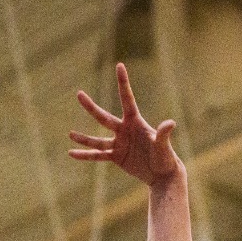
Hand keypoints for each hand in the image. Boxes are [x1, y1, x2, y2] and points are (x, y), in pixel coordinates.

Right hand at [70, 63, 182, 187]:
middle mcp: (125, 130)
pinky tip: (72, 153)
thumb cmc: (166, 158)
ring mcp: (119, 144)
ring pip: (97, 140)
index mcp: (136, 122)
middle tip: (79, 94)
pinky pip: (98, 156)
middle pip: (104, 118)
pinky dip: (85, 156)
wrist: (163, 174)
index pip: (127, 99)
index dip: (123, 83)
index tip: (119, 65)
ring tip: (70, 134)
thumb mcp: (163, 146)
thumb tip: (171, 123)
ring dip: (84, 138)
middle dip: (91, 107)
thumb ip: (163, 134)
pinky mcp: (116, 157)